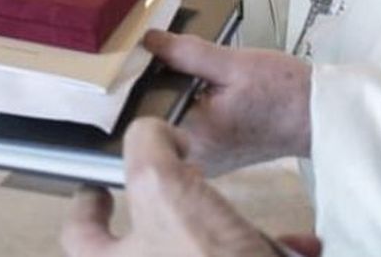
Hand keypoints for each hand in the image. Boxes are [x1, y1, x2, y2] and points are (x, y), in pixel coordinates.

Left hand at [59, 118, 275, 256]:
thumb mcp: (164, 188)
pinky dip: (272, 253)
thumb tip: (153, 135)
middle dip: (177, 212)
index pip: (79, 235)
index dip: (86, 204)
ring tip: (255, 223)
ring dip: (234, 235)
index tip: (100, 187)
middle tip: (190, 188)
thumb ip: (148, 150)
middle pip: (150, 245)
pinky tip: (301, 247)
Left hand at [143, 31, 310, 172]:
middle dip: (151, 83)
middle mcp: (193, 155)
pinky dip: (183, 104)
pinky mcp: (211, 155)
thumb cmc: (284, 92)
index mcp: (194, 135)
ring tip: (172, 64)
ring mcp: (202, 158)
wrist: (317, 116)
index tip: (136, 52)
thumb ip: (188, 52)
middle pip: (152, 114)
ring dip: (167, 92)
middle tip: (154, 52)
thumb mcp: (234, 63)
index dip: (136, 77)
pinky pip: (183, 125)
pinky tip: (192, 85)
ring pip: (167, 119)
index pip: (144, 107)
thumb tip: (150, 40)